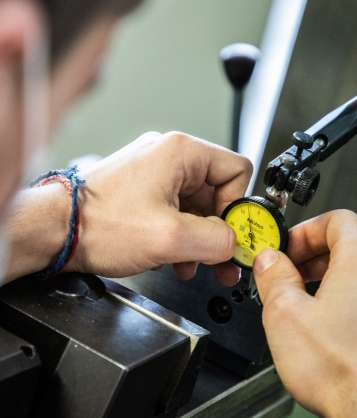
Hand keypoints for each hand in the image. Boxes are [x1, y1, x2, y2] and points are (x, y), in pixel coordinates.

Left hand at [66, 132, 251, 284]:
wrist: (55, 231)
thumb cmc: (98, 224)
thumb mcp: (170, 238)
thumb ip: (216, 240)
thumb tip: (236, 243)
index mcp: (180, 152)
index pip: (237, 170)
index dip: (239, 207)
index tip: (234, 236)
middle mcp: (167, 156)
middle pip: (217, 191)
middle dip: (219, 230)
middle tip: (222, 260)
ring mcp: (152, 172)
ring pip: (196, 205)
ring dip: (198, 238)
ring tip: (191, 265)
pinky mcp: (141, 190)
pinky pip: (175, 210)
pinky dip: (179, 235)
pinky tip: (172, 258)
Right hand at [254, 210, 356, 417]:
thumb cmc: (341, 370)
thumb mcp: (284, 313)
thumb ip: (273, 276)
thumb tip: (269, 260)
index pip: (337, 219)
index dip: (304, 229)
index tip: (286, 248)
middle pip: (347, 246)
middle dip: (311, 257)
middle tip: (286, 275)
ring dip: (327, 282)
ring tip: (300, 306)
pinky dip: (344, 304)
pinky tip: (324, 330)